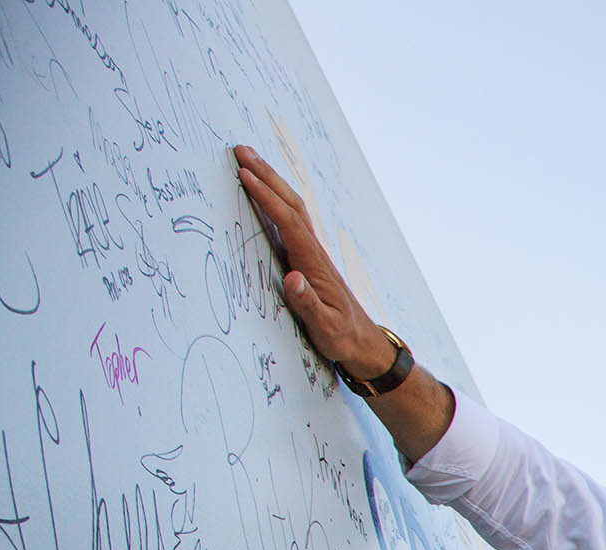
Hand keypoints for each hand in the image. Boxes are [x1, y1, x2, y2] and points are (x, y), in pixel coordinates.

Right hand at [233, 147, 395, 377]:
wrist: (364, 343)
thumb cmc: (343, 337)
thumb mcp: (325, 327)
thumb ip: (307, 304)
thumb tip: (292, 278)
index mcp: (315, 264)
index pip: (288, 222)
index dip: (266, 197)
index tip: (245, 175)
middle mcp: (315, 252)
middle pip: (291, 204)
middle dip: (266, 175)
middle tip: (241, 150)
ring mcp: (313, 253)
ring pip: (293, 208)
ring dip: (271, 182)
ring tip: (248, 160)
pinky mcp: (310, 258)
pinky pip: (291, 220)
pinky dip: (277, 200)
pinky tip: (266, 192)